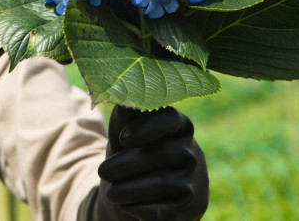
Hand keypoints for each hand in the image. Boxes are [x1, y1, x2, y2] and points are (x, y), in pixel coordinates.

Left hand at [90, 105, 208, 220]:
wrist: (132, 189)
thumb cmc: (128, 150)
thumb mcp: (123, 127)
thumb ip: (125, 108)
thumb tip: (119, 89)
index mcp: (178, 126)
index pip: (171, 118)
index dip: (148, 127)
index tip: (122, 138)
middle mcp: (192, 151)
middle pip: (165, 153)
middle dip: (129, 163)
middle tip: (102, 171)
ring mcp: (196, 180)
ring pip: (167, 183)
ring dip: (132, 188)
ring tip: (110, 191)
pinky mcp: (194, 208)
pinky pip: (170, 210)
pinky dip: (144, 208)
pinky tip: (126, 205)